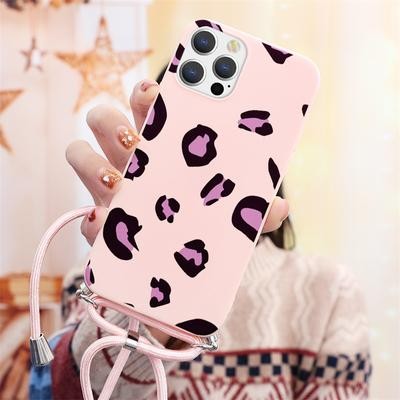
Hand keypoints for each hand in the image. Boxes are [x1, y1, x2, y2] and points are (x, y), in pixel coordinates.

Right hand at [66, 78, 288, 343]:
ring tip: (118, 184)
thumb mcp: (235, 215)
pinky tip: (111, 224)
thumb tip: (281, 206)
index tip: (157, 95)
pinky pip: (84, 219)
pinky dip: (92, 222)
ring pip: (79, 154)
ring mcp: (110, 190)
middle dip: (112, 121)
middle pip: (104, 120)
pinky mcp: (102, 226)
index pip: (146, 105)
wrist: (185, 267)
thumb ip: (256, 210)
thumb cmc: (209, 224)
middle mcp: (131, 160)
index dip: (147, 94)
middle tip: (136, 139)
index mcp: (162, 146)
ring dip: (92, 164)